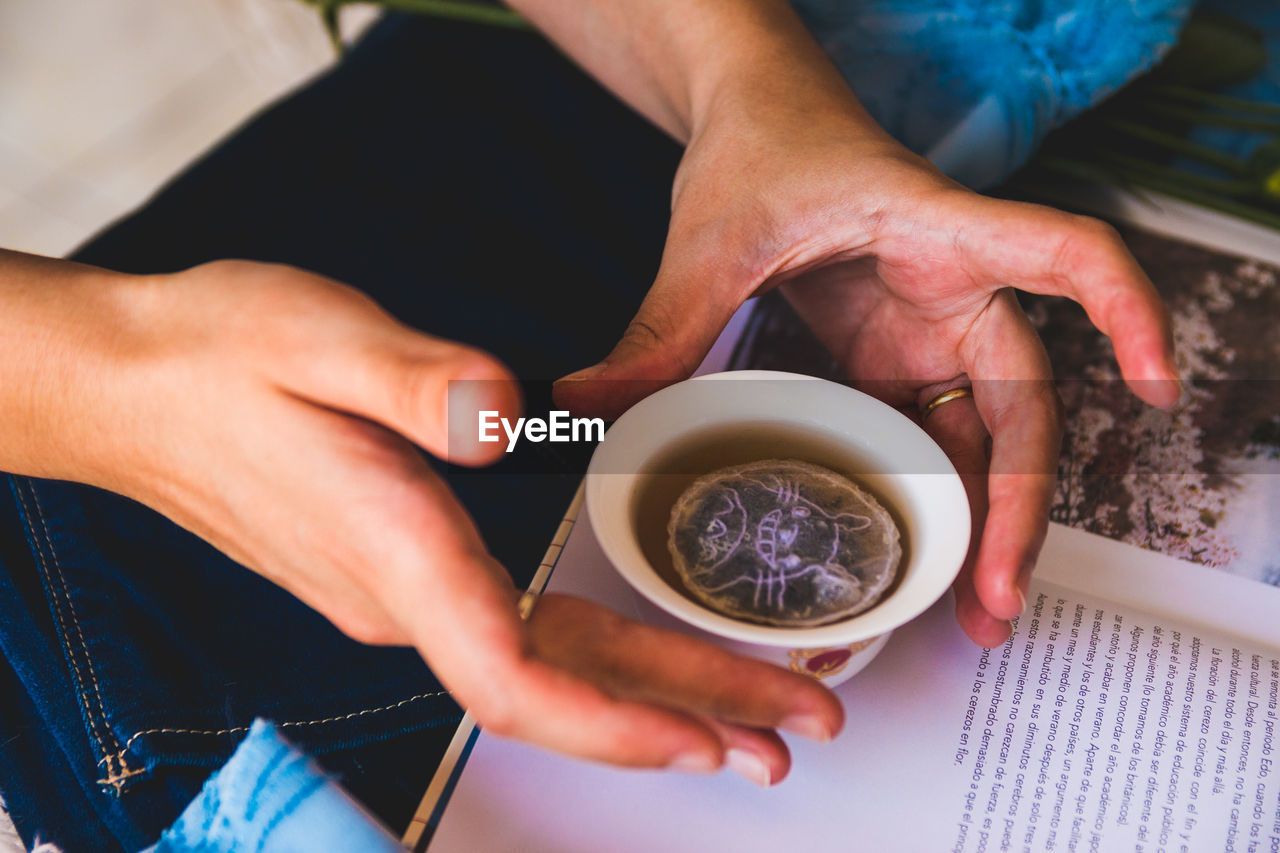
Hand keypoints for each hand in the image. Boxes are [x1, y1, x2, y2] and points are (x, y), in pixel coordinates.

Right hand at [5, 257, 840, 782]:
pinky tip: (641, 659)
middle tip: (794, 728)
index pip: (514, 675)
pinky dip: (597, 659)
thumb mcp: (321, 337)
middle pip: (560, 686)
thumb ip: (418, 381)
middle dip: (684, 712)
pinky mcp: (402, 569)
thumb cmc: (222, 358)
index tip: (707, 741)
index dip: (614, 722)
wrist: (138, 385)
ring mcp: (401, 590)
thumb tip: (511, 415)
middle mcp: (404, 593)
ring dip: (652, 692)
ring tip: (748, 714)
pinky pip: (518, 636)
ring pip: (547, 666)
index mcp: (396, 548)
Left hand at [554, 98, 1178, 647]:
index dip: (1126, 315)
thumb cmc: (764, 145)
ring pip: (986, 436)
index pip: (1066, 255)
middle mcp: (954, 288)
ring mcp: (929, 329)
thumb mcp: (709, 241)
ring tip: (968, 611)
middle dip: (1021, 507)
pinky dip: (934, 500)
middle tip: (998, 600)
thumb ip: (658, 329)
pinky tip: (919, 561)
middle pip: (1026, 403)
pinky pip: (933, 437)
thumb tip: (581, 407)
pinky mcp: (897, 356)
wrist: (754, 117)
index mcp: (937, 232)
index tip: (1156, 386)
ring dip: (984, 524)